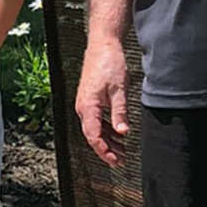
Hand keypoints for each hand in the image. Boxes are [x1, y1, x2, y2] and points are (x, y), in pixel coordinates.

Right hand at [75, 36, 131, 168]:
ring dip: (108, 141)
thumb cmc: (109, 63)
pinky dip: (107, 129)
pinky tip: (118, 134)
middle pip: (93, 135)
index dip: (103, 150)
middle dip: (106, 150)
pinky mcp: (91, 100)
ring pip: (95, 128)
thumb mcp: (119, 90)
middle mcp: (83, 107)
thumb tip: (123, 132)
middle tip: (120, 162)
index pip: (93, 135)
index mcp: (88, 106)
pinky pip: (97, 120)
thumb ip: (120, 112)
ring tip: (123, 151)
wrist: (102, 45)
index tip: (114, 160)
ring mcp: (86, 103)